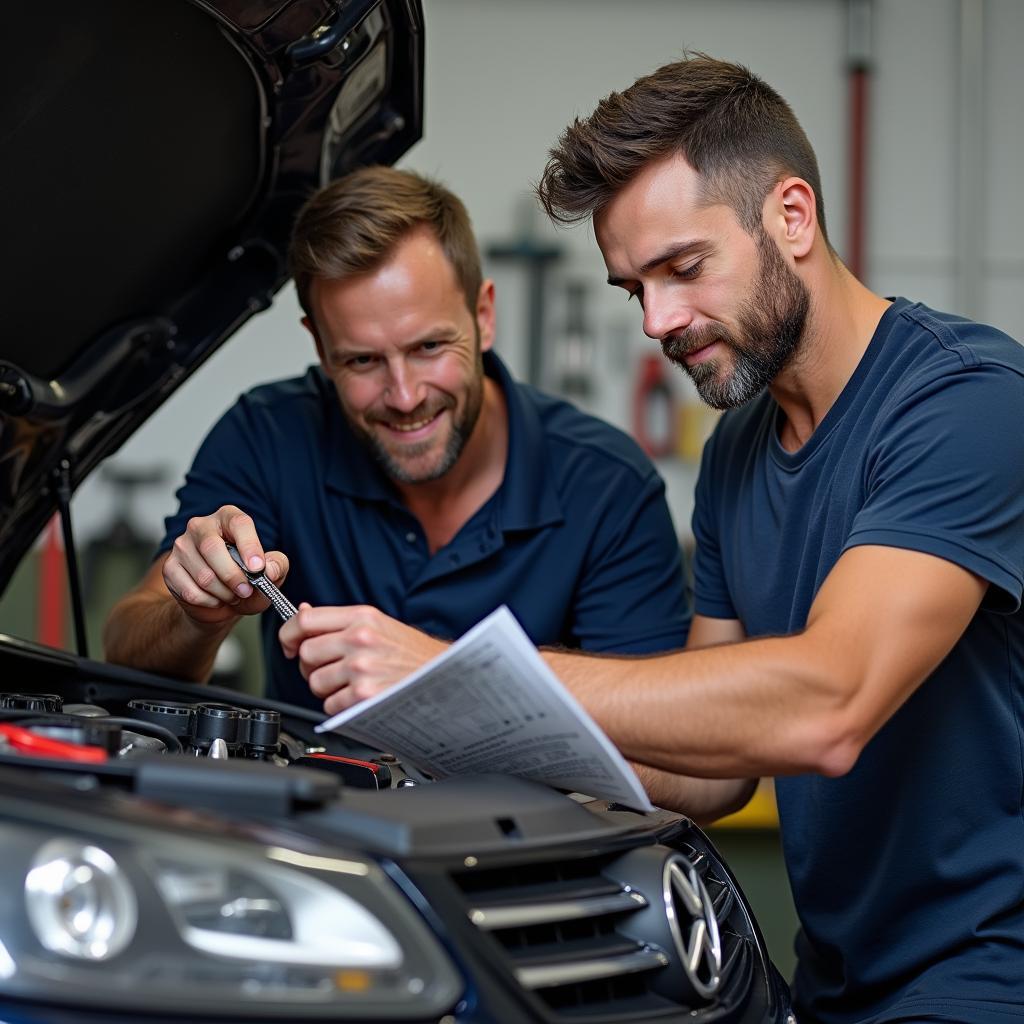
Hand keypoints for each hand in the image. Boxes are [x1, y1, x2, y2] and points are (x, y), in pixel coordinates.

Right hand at [162, 505, 288, 626]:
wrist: (220, 602)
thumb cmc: (247, 580)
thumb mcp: (270, 573)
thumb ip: (277, 566)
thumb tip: (268, 569)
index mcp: (228, 518)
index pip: (239, 523)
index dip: (249, 546)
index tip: (258, 568)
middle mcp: (201, 526)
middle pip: (213, 548)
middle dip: (233, 576)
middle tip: (246, 590)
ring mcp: (181, 546)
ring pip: (203, 575)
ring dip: (224, 593)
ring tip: (233, 595)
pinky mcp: (170, 568)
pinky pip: (191, 591)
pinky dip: (209, 602)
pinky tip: (216, 599)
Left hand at [278, 604, 446, 715]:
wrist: (444, 678)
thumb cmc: (413, 654)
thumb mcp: (379, 625)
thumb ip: (340, 621)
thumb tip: (303, 613)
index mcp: (363, 617)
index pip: (305, 620)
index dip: (289, 634)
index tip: (289, 644)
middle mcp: (360, 639)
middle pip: (306, 653)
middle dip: (311, 665)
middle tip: (329, 668)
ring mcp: (362, 667)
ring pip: (314, 681)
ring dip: (327, 688)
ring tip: (350, 683)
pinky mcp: (364, 695)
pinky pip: (330, 704)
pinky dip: (340, 706)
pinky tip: (360, 697)